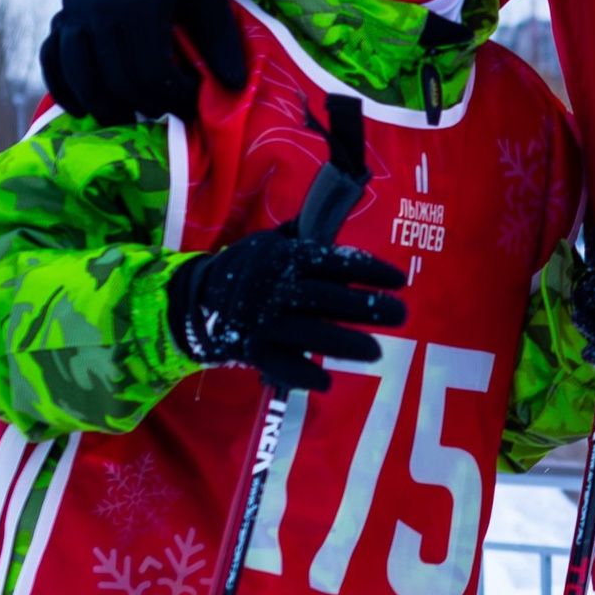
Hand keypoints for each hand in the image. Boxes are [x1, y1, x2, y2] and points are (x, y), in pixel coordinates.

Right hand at [40, 0, 249, 124]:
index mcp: (141, 2)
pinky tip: (84, 107)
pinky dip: (63, 88)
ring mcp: (74, 13)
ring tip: (129, 117)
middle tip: (165, 113)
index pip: (152, 71)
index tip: (190, 103)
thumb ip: (221, 39)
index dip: (173, 97)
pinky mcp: (60, 17)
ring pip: (80, 76)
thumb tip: (234, 86)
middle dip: (145, 105)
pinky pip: (51, 60)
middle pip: (117, 79)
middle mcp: (100, 9)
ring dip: (104, 106)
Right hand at [169, 222, 408, 392]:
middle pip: (328, 298)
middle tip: (401, 315)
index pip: (334, 262)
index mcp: (285, 257)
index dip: (370, 271)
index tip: (400, 281)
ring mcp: (262, 320)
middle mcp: (275, 287)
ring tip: (377, 352)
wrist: (193, 297)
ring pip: (309, 333)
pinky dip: (302, 374)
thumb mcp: (271, 243)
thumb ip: (306, 240)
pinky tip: (327, 381)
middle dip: (368, 307)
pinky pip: (279, 364)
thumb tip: (343, 212)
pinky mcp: (249, 348)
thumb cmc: (247, 269)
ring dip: (345, 343)